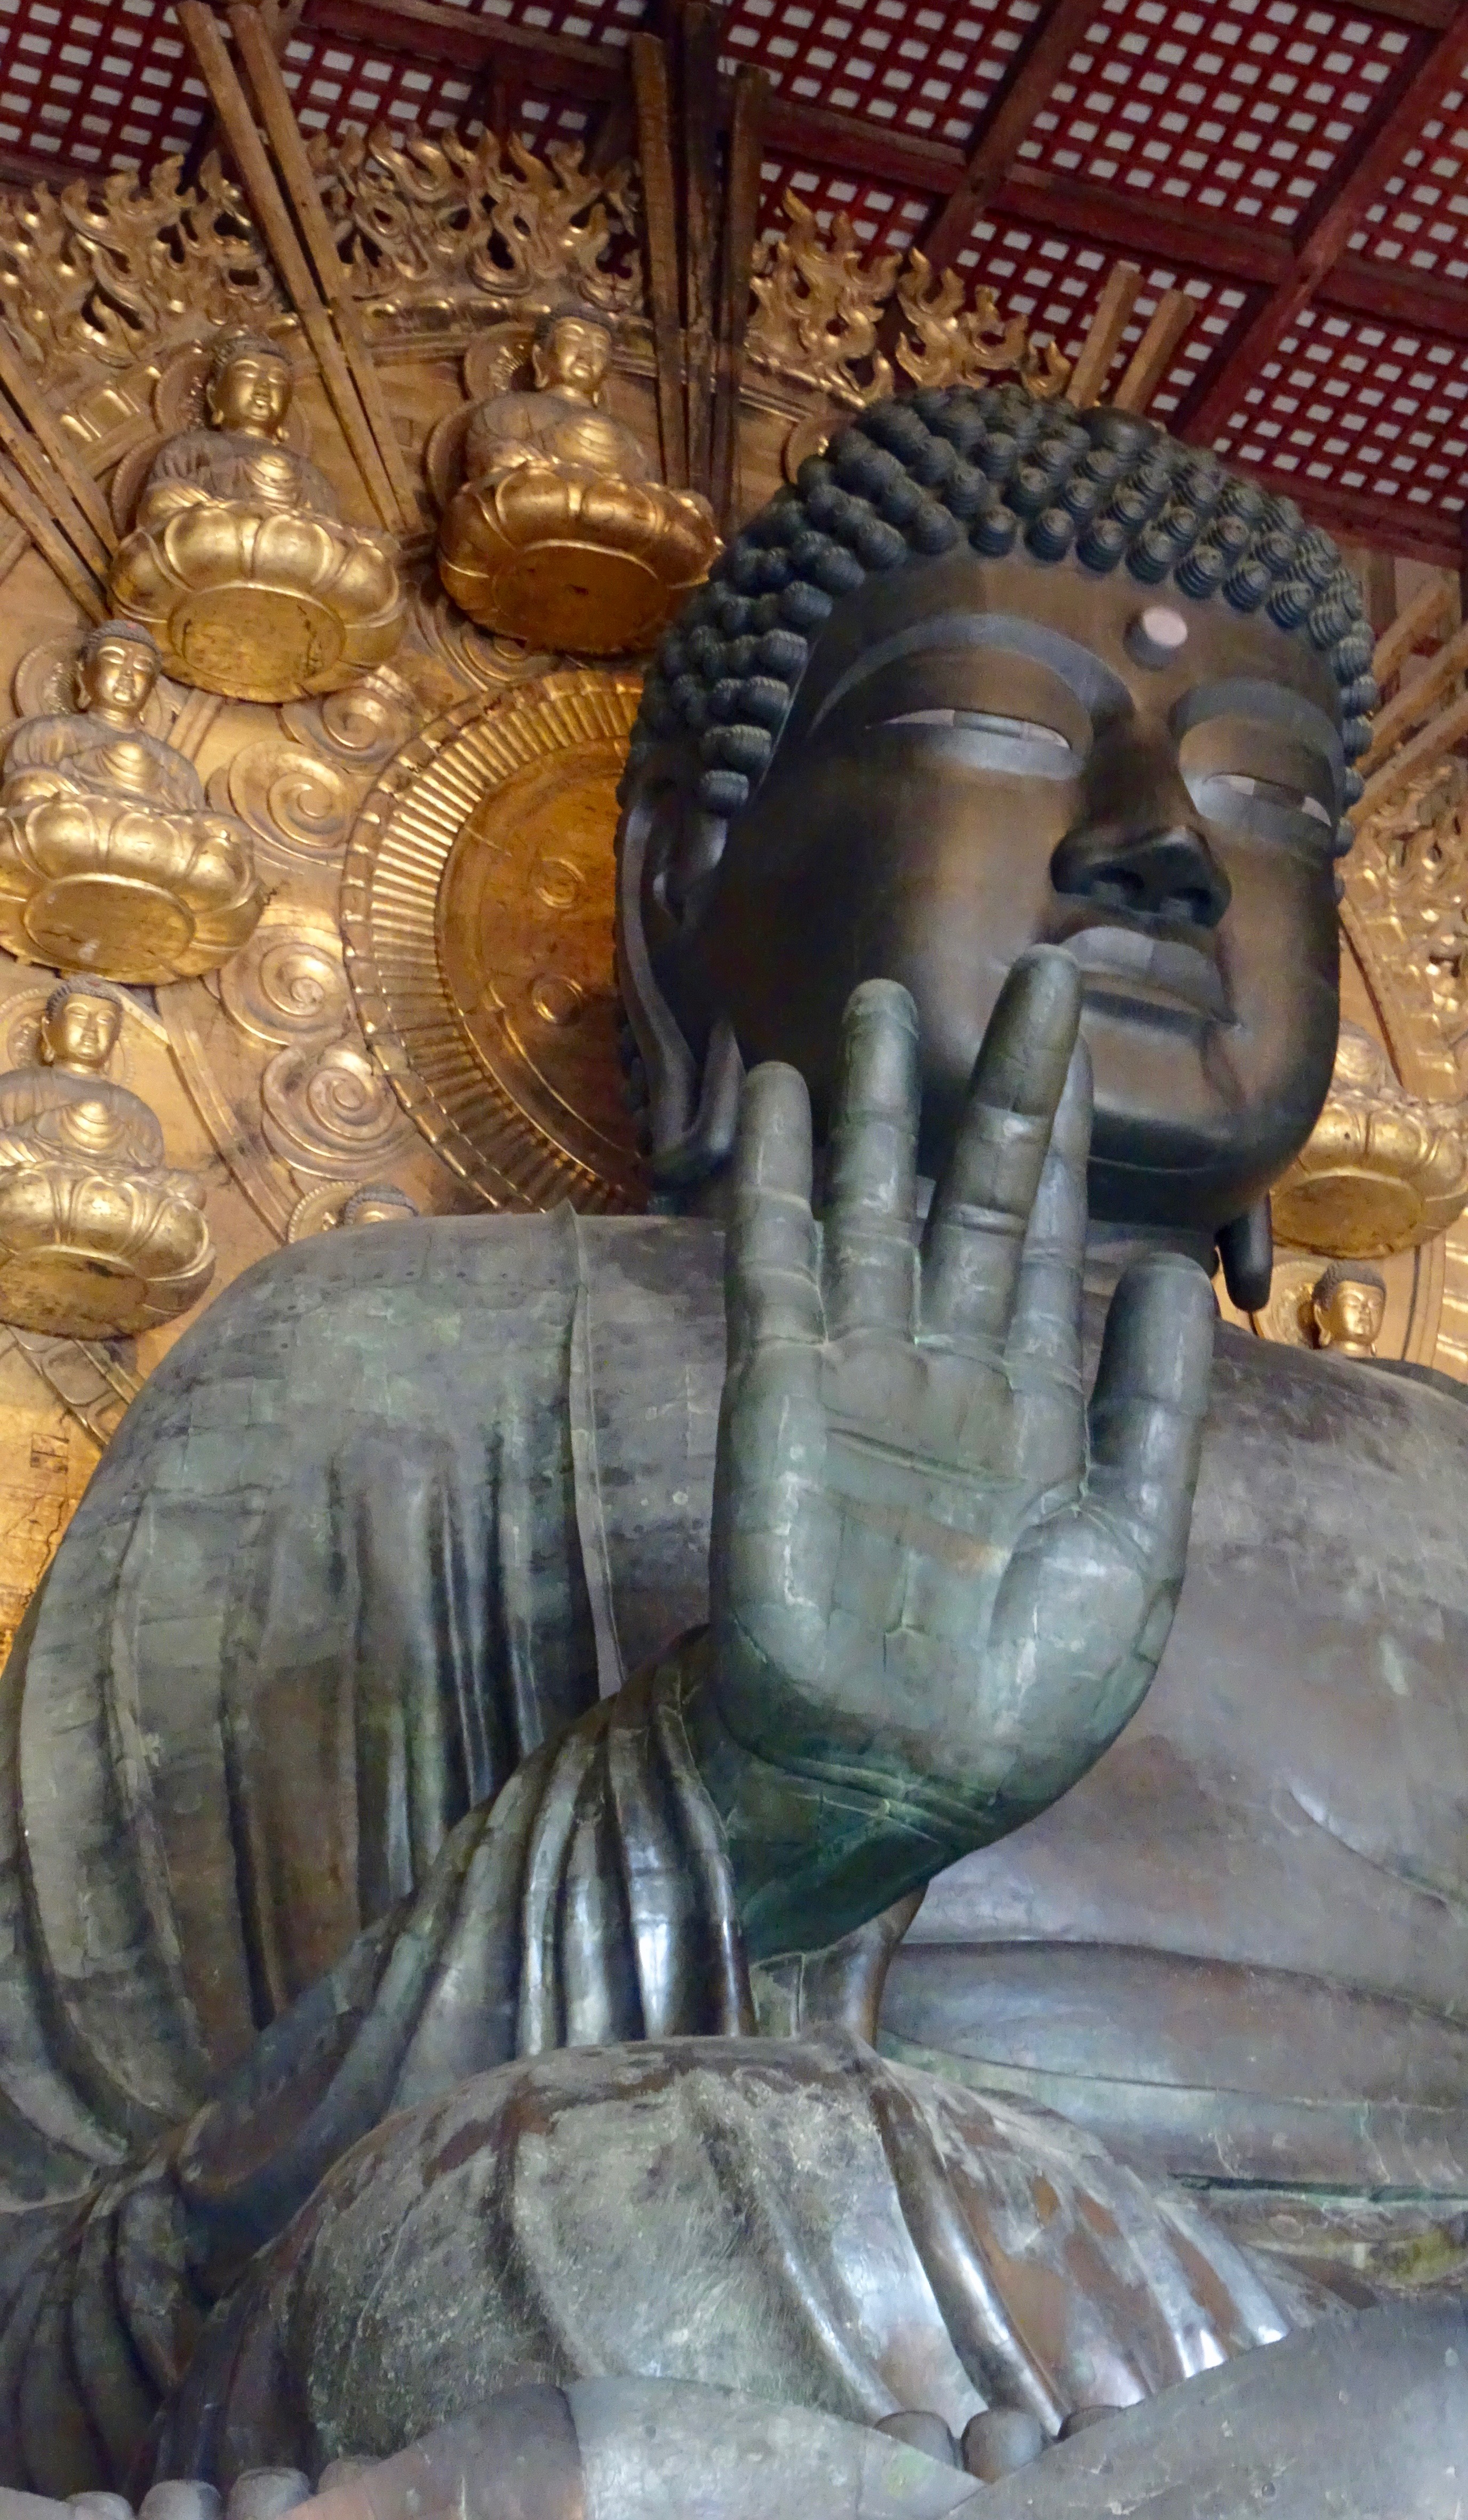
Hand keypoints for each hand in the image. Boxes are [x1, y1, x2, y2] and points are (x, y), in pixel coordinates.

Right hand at [693, 951, 1214, 1956]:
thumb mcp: (1130, 1554)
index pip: (1048, 1238)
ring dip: (875, 1110)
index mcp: (1032, 1406)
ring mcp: (858, 1378)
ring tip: (879, 1006)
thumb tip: (1181, 1277)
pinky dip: (780, 1185)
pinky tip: (783, 1103)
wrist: (892, 1783)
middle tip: (1026, 974)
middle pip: (971, 1196)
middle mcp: (945, 1370)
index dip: (1064, 1136)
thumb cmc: (1016, 1697)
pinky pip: (778, 1270)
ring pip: (871, 1211)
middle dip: (996, 1088)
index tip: (1077, 1035)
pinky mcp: (779, 1398)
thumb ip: (1152, 1414)